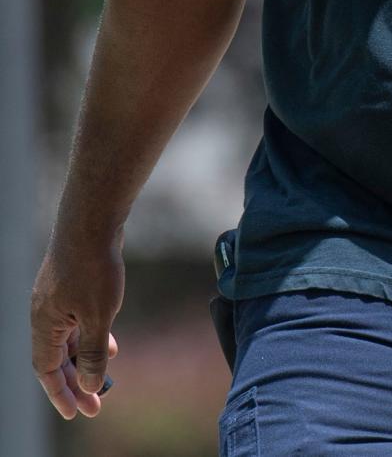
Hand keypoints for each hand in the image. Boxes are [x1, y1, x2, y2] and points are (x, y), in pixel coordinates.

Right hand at [31, 237, 123, 418]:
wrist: (93, 218)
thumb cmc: (94, 266)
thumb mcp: (98, 316)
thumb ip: (91, 353)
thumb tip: (89, 385)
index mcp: (44, 325)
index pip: (47, 371)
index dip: (61, 394)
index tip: (77, 413)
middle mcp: (45, 313)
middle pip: (57, 358)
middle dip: (76, 381)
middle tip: (97, 402)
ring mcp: (57, 297)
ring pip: (68, 338)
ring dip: (85, 357)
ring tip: (105, 373)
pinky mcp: (71, 284)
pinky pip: (77, 320)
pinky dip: (90, 334)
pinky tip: (109, 340)